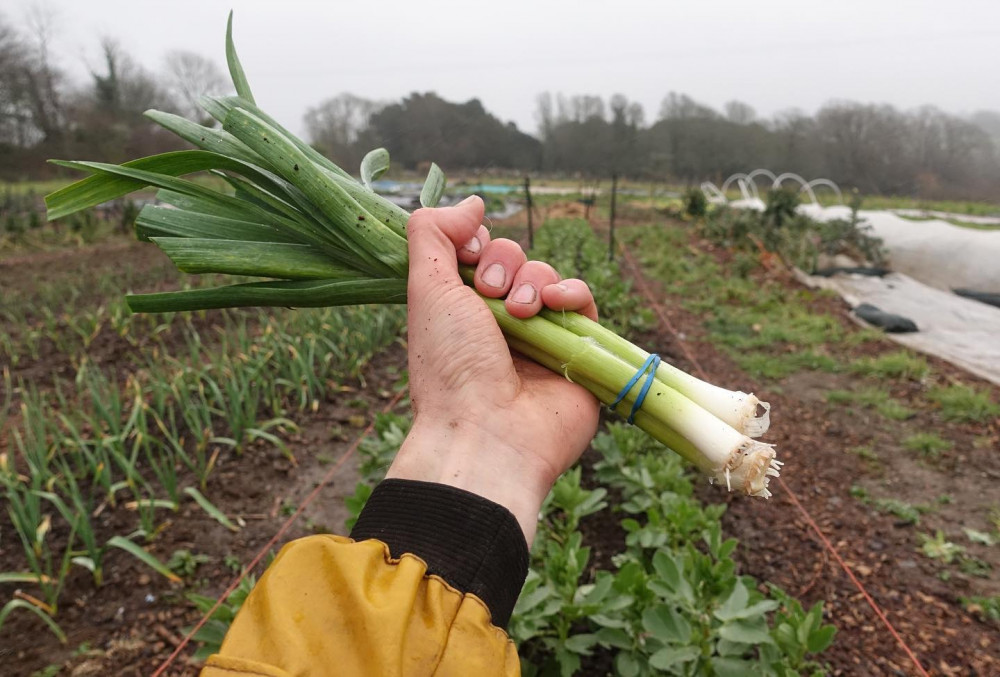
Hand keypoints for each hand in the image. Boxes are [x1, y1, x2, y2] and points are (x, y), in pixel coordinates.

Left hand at [385, 196, 599, 543]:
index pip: (478, 254)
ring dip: (533, 280)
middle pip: (514, 259)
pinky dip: (572, 292)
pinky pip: (584, 302)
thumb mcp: (426, 289)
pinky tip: (555, 304)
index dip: (477, 245)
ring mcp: (539, 337)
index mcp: (459, 311)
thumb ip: (434, 234)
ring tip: (520, 312)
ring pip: (547, 276)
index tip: (468, 255)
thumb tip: (473, 203)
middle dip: (503, 263)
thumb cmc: (449, 365)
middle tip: (490, 295)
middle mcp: (498, 322)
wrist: (488, 431)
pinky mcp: (576, 351)